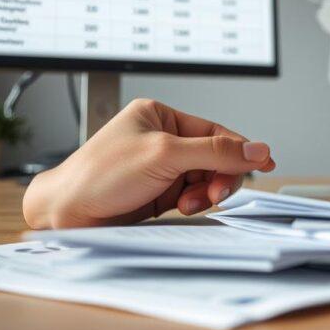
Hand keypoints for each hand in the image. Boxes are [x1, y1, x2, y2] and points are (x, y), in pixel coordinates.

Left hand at [22, 98, 274, 228]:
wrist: (65, 214)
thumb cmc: (98, 176)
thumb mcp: (163, 155)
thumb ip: (214, 152)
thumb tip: (256, 149)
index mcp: (159, 116)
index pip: (213, 132)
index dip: (240, 149)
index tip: (265, 163)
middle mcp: (161, 139)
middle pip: (213, 156)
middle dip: (218, 176)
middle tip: (216, 192)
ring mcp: (159, 167)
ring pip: (205, 178)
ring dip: (205, 192)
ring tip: (191, 202)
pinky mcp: (157, 193)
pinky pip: (192, 195)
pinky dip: (194, 202)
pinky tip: (182, 208)